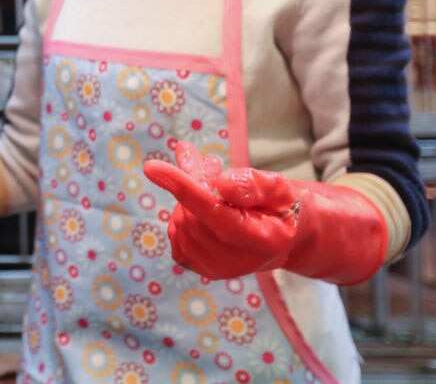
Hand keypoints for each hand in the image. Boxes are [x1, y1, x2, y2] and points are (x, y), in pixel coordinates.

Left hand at [144, 142, 386, 283]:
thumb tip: (218, 184)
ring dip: (189, 196)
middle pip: (192, 212)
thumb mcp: (279, 187)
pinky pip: (175, 232)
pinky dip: (184, 213)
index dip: (182, 187)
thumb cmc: (281, 207)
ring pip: (180, 219)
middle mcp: (234, 262)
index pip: (211, 211)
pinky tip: (204, 208)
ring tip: (216, 188)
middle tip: (213, 166)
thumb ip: (251, 183)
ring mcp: (213, 268)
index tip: (152, 167)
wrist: (283, 238)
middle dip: (194, 183)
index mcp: (259, 241)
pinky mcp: (197, 265)